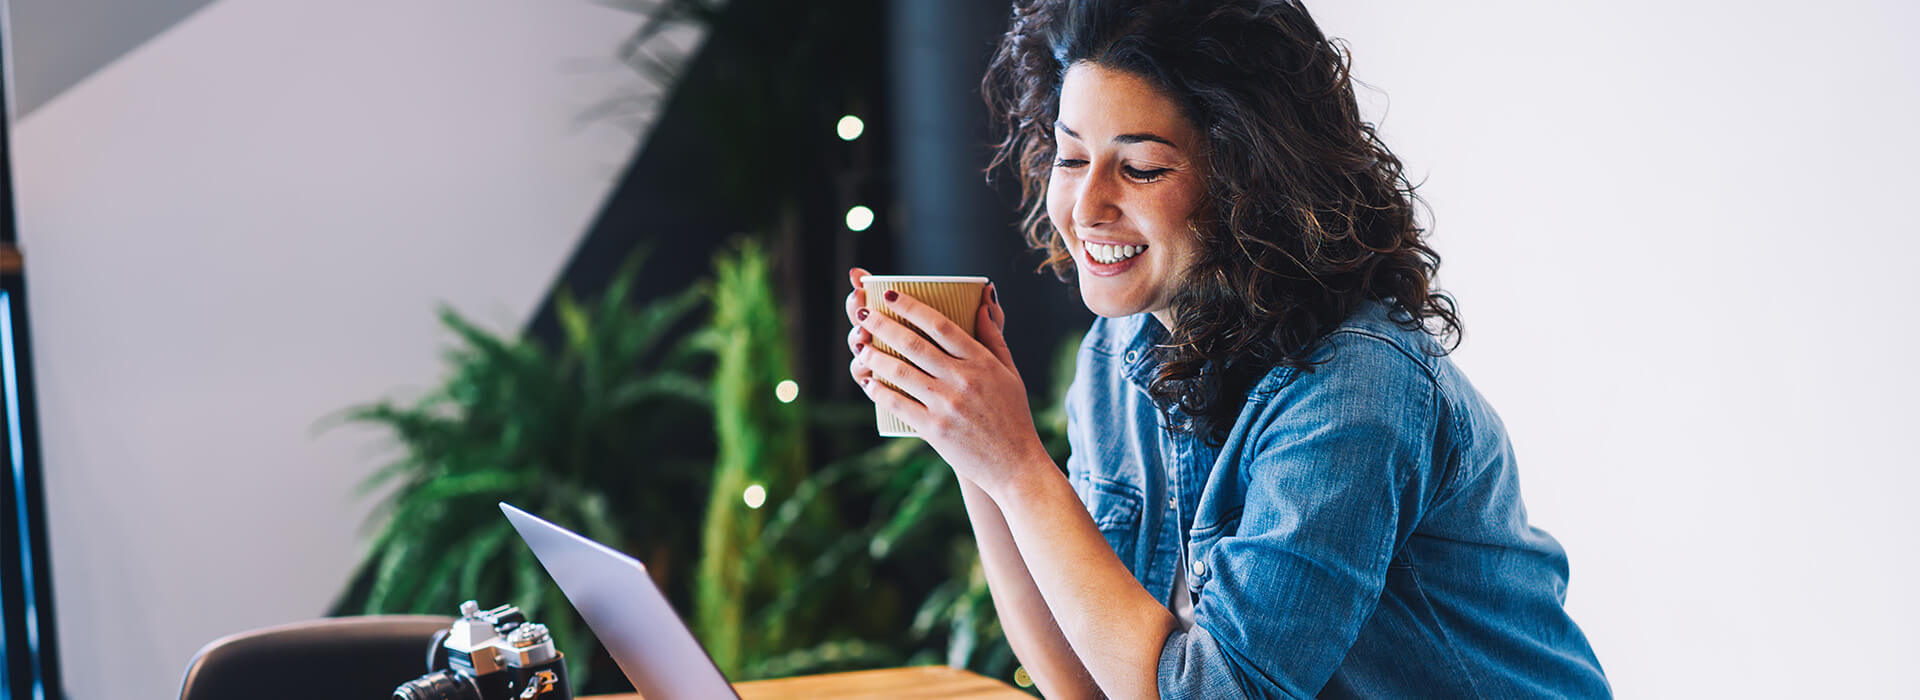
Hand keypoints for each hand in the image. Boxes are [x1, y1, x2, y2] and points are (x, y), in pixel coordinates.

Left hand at [844, 268, 1050, 491]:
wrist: (1015, 465)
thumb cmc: (1014, 416)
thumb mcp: (1011, 373)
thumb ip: (994, 337)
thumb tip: (982, 303)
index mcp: (981, 362)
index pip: (940, 324)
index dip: (911, 306)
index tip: (890, 295)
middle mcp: (962, 380)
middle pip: (913, 344)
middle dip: (883, 324)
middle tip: (863, 312)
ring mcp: (947, 405)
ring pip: (901, 372)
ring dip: (876, 356)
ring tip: (861, 346)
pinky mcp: (934, 429)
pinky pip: (899, 404)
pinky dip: (880, 391)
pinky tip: (869, 381)